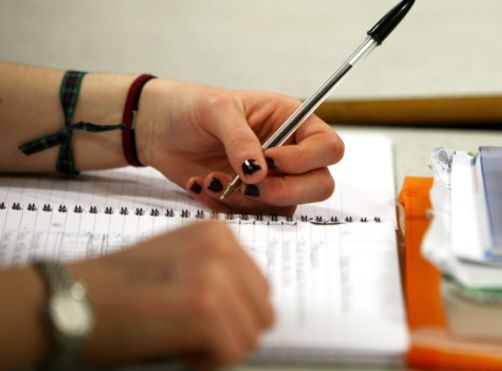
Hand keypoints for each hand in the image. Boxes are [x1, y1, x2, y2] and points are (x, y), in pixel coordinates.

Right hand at [69, 221, 273, 368]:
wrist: (69, 299)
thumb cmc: (118, 288)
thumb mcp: (178, 263)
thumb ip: (220, 275)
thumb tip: (256, 309)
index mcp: (219, 233)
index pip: (260, 288)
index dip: (233, 315)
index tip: (195, 317)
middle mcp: (222, 247)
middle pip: (262, 313)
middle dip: (230, 333)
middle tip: (187, 332)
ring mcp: (215, 275)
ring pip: (249, 337)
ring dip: (216, 349)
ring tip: (176, 336)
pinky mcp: (205, 308)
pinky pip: (231, 354)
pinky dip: (204, 363)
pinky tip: (172, 346)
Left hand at [136, 80, 344, 213]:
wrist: (158, 130)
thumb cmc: (191, 107)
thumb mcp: (216, 110)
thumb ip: (240, 139)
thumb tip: (258, 173)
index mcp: (292, 122)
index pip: (328, 148)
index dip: (306, 160)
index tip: (270, 159)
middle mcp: (290, 153)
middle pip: (320, 185)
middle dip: (285, 190)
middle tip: (248, 184)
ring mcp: (272, 180)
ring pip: (287, 207)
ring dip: (249, 201)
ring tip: (212, 179)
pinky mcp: (250, 201)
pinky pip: (254, 217)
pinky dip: (227, 209)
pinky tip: (203, 186)